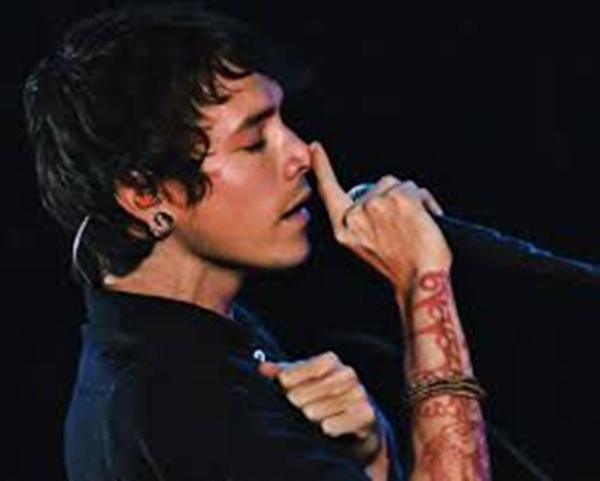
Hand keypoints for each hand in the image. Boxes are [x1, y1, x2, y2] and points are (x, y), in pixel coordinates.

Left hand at [257, 351, 381, 462]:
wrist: (356, 424)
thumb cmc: (321, 398)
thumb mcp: (301, 383)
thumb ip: (281, 374)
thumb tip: (261, 368)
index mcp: (330, 361)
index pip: (304, 367)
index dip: (291, 380)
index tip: (284, 387)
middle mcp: (347, 373)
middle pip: (308, 392)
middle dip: (299, 403)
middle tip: (298, 409)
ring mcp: (359, 393)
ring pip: (320, 409)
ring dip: (312, 417)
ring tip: (311, 419)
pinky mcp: (367, 414)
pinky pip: (339, 422)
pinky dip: (330, 427)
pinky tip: (326, 429)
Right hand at [309, 141, 451, 297]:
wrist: (422, 280)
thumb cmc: (402, 268)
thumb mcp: (369, 247)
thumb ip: (364, 221)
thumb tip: (380, 199)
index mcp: (344, 230)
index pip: (329, 192)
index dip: (322, 167)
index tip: (315, 149)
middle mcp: (357, 215)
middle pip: (378, 186)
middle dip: (395, 200)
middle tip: (405, 229)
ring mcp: (377, 204)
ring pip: (398, 185)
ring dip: (412, 201)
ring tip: (416, 228)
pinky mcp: (400, 198)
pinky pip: (416, 189)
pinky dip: (427, 203)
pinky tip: (427, 222)